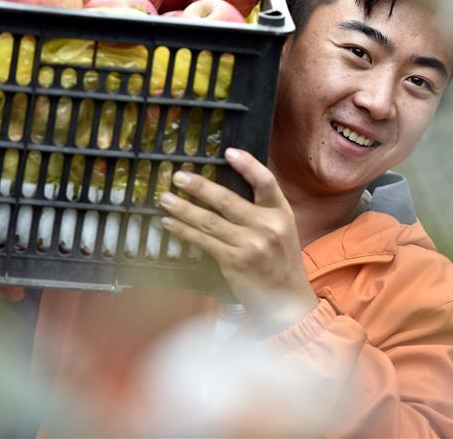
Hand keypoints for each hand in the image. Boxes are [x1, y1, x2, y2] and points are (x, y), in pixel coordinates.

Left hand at [159, 148, 318, 335]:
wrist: (286, 299)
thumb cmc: (281, 261)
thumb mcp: (282, 230)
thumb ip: (262, 210)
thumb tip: (226, 190)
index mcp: (281, 212)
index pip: (266, 181)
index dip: (248, 164)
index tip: (228, 152)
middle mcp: (268, 226)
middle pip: (228, 199)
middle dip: (200, 187)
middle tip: (179, 176)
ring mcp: (251, 244)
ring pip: (210, 221)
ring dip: (184, 208)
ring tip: (165, 198)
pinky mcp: (235, 262)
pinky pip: (204, 242)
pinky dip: (184, 231)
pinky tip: (170, 223)